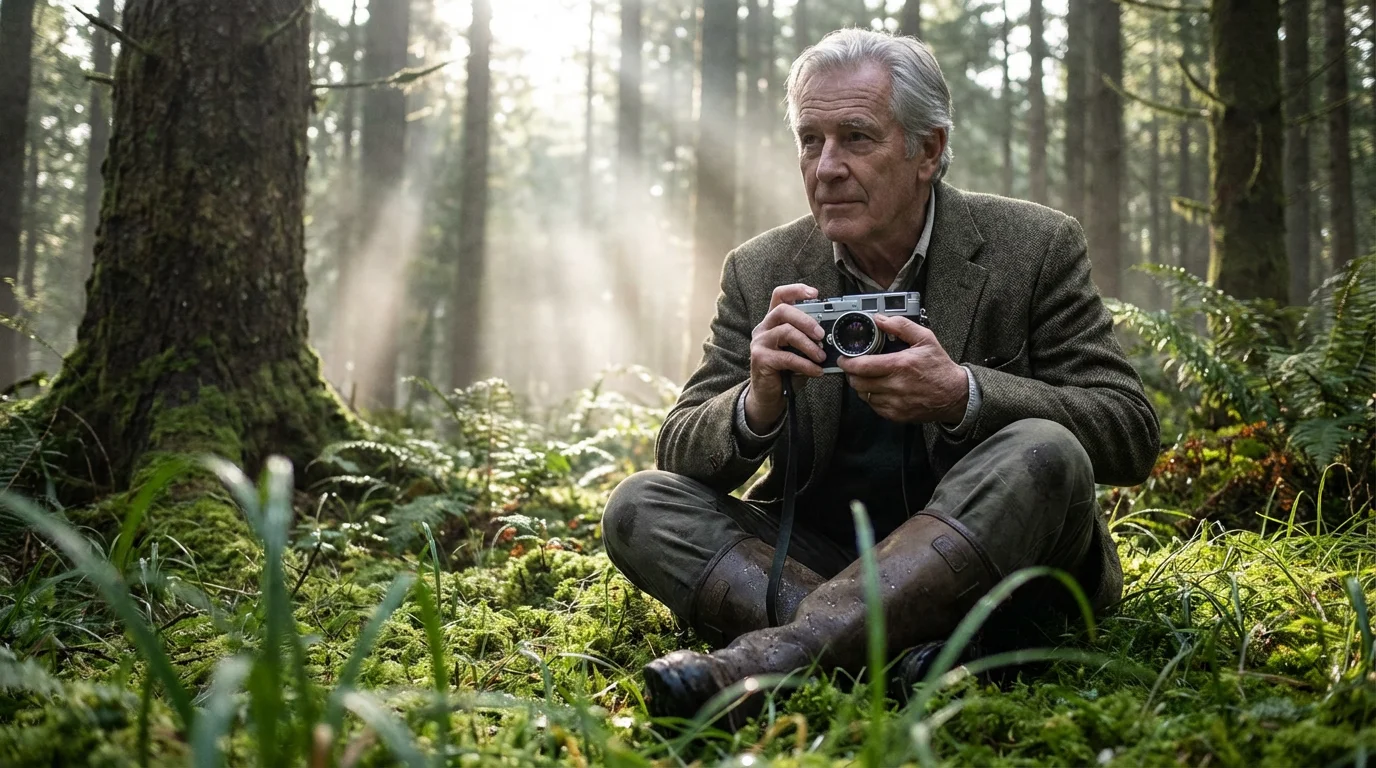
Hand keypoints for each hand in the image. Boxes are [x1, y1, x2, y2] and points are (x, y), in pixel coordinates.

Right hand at [744, 283, 826, 431]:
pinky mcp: (760, 359)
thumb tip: (833, 337)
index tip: (815, 294)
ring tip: (822, 357)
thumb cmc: (787, 371)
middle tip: (822, 335)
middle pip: (784, 310)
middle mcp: (764, 328)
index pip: (780, 296)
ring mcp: (760, 342)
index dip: (796, 290)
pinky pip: (787, 357)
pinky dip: (805, 365)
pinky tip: (816, 371)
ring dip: (808, 345)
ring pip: (786, 332)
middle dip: (807, 320)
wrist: (769, 396)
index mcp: (774, 321)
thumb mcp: (800, 351)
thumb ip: (810, 340)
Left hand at [836, 314, 969, 424]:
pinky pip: (874, 407)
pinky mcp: (897, 415)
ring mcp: (896, 403)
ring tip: (867, 377)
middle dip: (851, 374)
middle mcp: (896, 386)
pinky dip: (872, 398)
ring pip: (864, 396)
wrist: (955, 394)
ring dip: (861, 386)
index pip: (862, 366)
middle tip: (853, 368)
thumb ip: (901, 326)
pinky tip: (879, 389)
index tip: (843, 359)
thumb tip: (880, 319)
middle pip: (858, 383)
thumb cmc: (940, 367)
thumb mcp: (925, 339)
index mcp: (900, 365)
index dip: (847, 363)